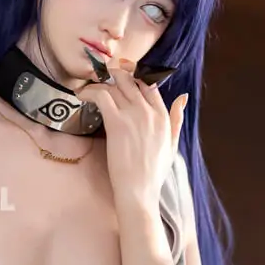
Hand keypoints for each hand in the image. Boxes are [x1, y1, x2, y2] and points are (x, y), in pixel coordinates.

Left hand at [80, 59, 187, 206]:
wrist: (139, 190)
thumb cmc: (153, 173)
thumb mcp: (172, 143)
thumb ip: (177, 119)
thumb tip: (183, 97)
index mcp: (162, 115)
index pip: (147, 85)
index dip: (132, 79)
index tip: (119, 80)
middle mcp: (148, 110)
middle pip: (129, 80)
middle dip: (114, 74)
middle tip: (100, 77)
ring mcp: (133, 115)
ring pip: (114, 86)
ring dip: (97, 83)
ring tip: (87, 89)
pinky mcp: (116, 122)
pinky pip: (102, 96)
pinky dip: (90, 92)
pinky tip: (81, 96)